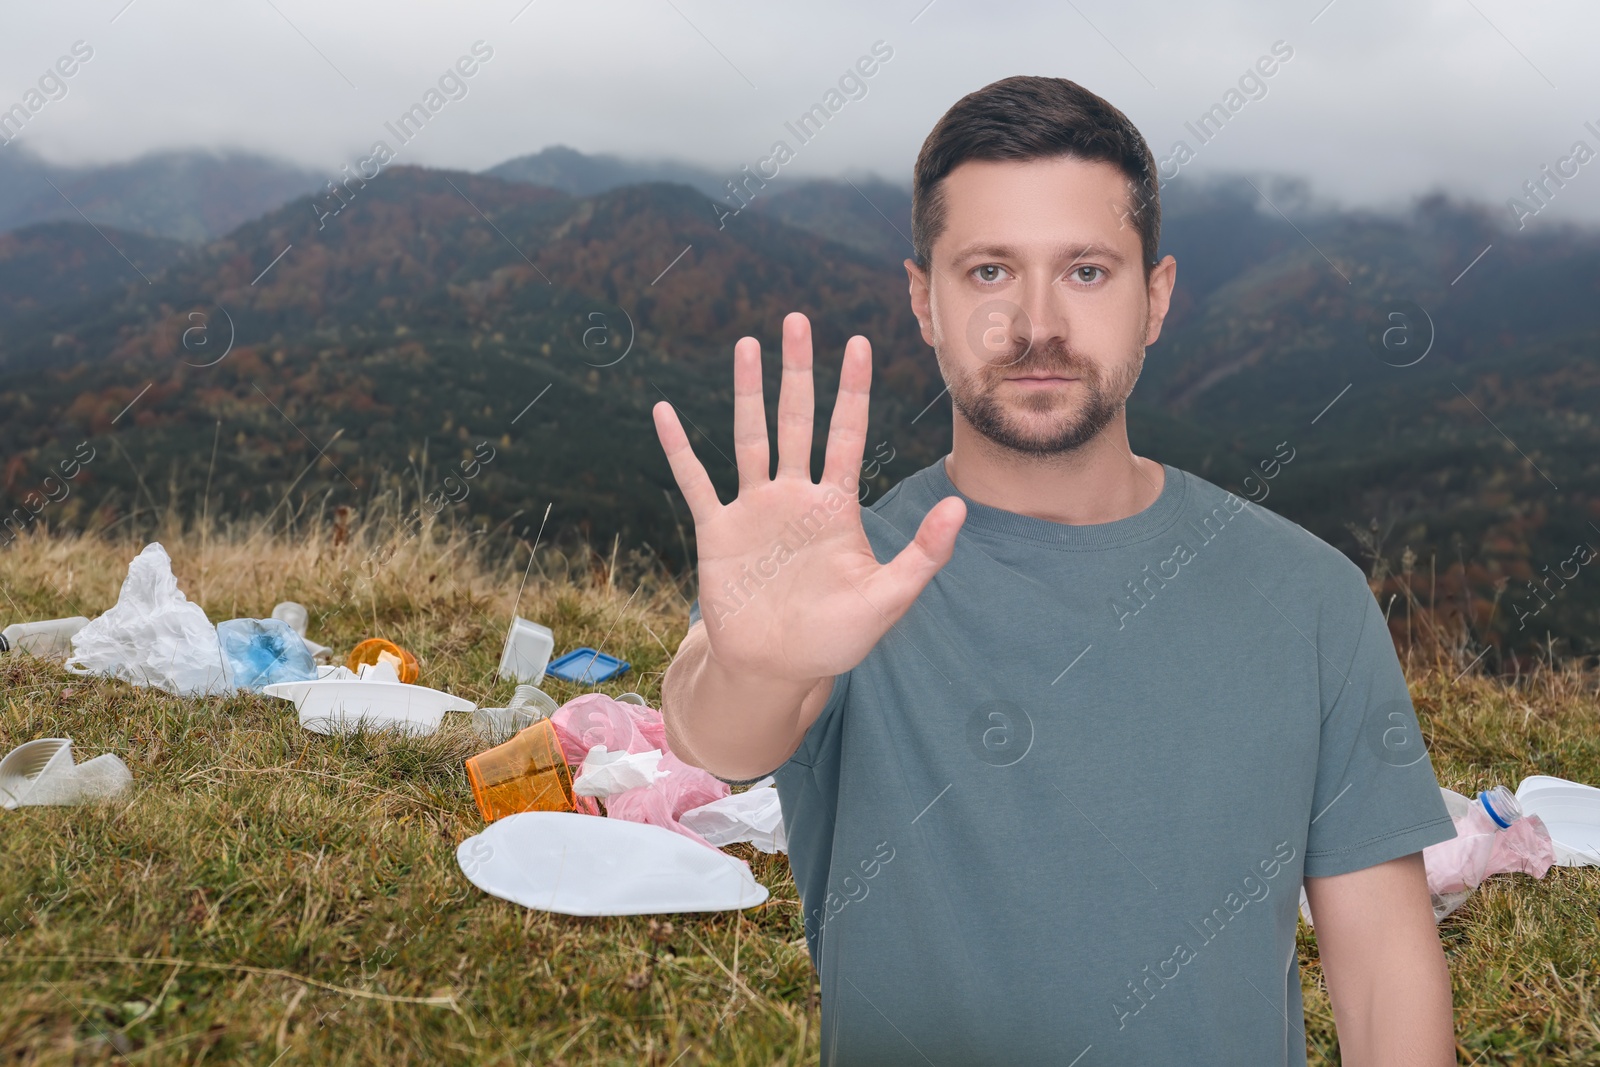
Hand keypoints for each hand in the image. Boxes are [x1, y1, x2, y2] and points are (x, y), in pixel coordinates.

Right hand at [652, 311, 964, 683]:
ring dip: (747, 391)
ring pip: (751, 436)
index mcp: (836, 506)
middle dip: (798, 370)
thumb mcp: (888, 599)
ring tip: (746, 344)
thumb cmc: (835, 639)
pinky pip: (696, 482)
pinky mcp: (718, 531)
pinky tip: (664, 412)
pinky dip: (680, 448)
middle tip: (796, 320)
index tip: (857, 342)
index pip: (847, 434)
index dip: (851, 390)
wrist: (776, 669)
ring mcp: (755, 510)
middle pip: (798, 419)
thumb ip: (924, 554)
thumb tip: (962, 508)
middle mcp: (795, 497)